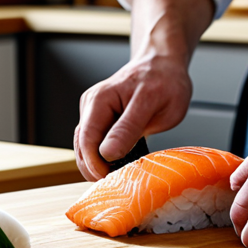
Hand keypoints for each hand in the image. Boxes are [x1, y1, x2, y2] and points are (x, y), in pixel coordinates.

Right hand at [74, 55, 191, 180]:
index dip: (95, 164)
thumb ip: (129, 128)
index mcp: (101, 99)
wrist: (164, 64)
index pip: (87, 139)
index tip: (110, 180)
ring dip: (97, 165)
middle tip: (115, 184)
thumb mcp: (152, 104)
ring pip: (86, 146)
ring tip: (116, 178)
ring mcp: (95, 112)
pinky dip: (104, 157)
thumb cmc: (164, 80)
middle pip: (82, 145)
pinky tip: (117, 167)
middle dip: (93, 168)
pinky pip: (96, 142)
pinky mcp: (101, 118)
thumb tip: (106, 153)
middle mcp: (92, 105)